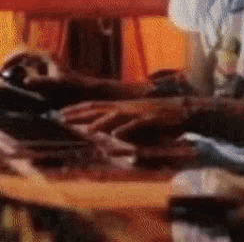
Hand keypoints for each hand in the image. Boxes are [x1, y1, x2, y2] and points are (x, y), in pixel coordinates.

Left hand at [59, 97, 189, 139]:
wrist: (182, 109)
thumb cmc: (156, 116)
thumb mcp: (133, 119)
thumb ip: (120, 124)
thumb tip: (106, 132)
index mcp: (119, 106)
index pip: (92, 106)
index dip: (76, 109)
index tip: (61, 113)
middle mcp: (124, 106)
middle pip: (97, 108)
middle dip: (79, 113)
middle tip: (62, 118)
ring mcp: (136, 111)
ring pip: (115, 116)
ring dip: (101, 123)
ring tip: (88, 131)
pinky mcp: (150, 118)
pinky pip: (136, 124)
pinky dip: (126, 129)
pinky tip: (117, 136)